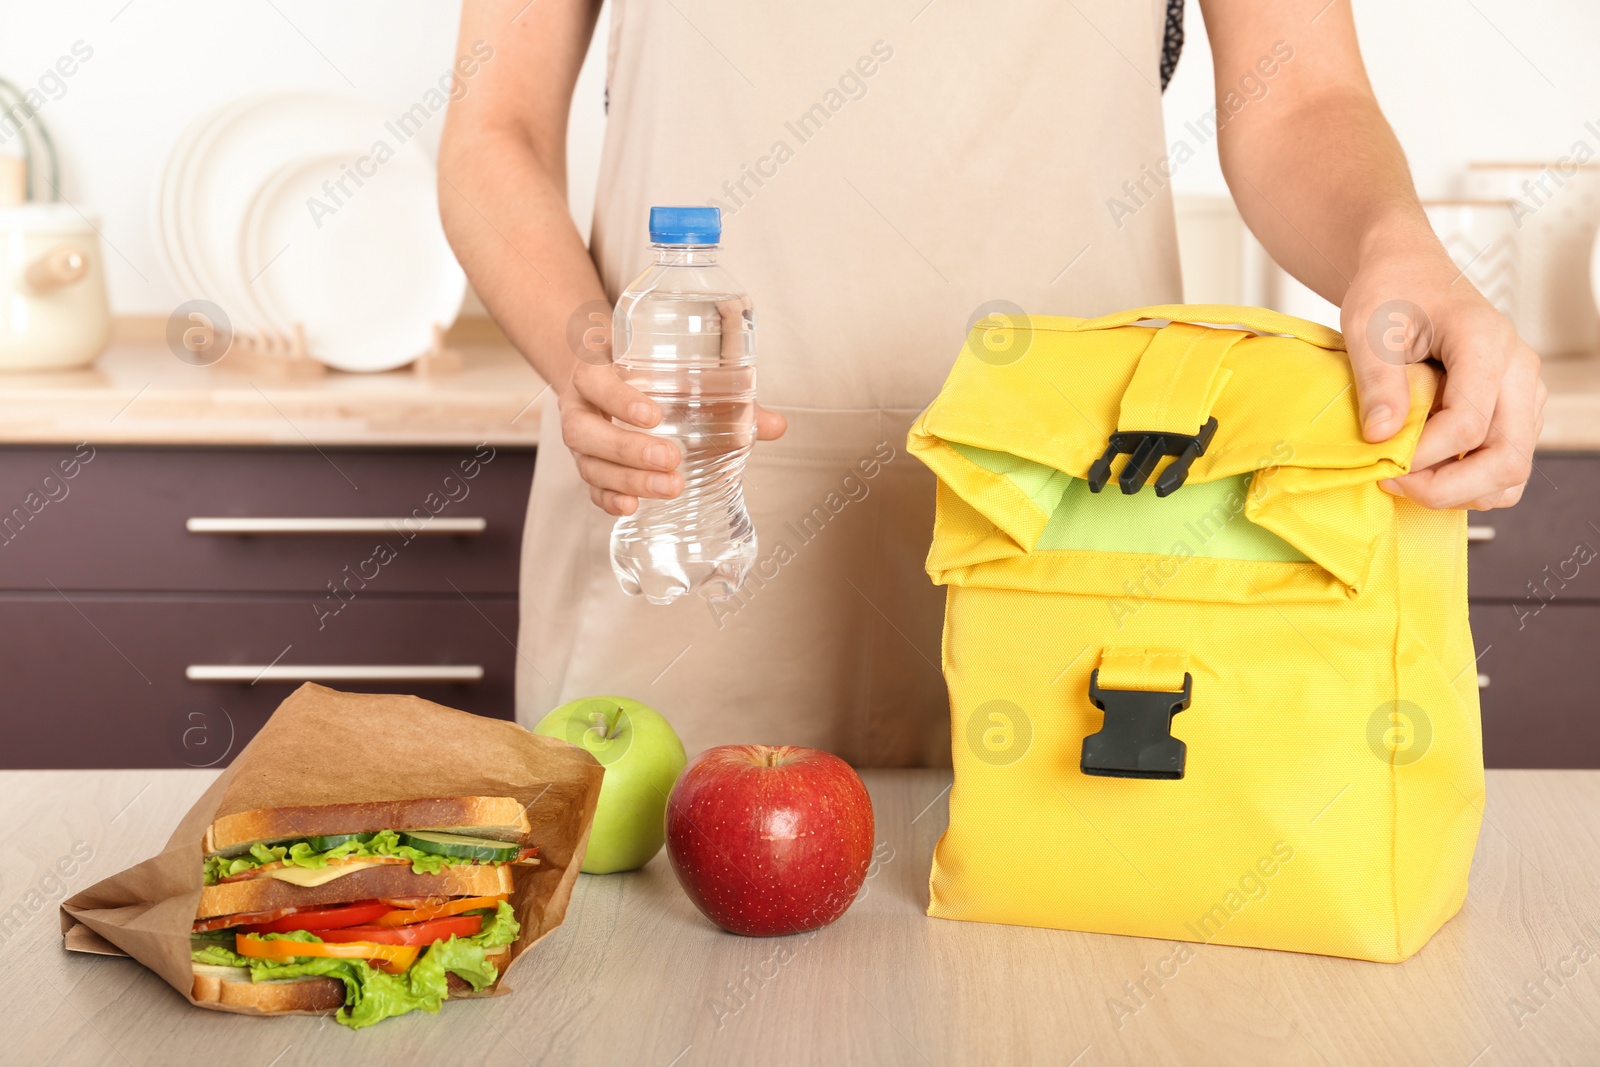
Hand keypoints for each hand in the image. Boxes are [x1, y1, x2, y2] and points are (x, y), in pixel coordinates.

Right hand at [558, 359, 787, 516]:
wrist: (591, 367)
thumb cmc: (637, 368)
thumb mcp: (666, 367)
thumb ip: (721, 392)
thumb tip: (776, 425)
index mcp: (594, 371)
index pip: (597, 382)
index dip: (620, 400)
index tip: (653, 414)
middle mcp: (579, 406)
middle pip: (587, 433)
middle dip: (628, 450)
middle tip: (671, 459)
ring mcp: (581, 439)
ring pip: (589, 464)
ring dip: (627, 480)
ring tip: (669, 487)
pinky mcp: (586, 463)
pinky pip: (589, 486)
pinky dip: (607, 500)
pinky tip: (631, 509)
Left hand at [1339, 238, 1545, 510]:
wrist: (1410, 272)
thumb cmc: (1391, 290)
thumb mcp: (1367, 326)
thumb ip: (1377, 380)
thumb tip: (1382, 437)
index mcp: (1485, 342)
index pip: (1468, 422)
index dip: (1424, 455)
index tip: (1382, 463)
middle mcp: (1518, 369)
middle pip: (1506, 456)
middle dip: (1448, 486)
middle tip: (1395, 485)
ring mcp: (1523, 392)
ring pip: (1514, 468)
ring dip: (1463, 491)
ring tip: (1409, 482)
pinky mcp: (1516, 409)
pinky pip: (1508, 462)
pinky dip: (1473, 482)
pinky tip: (1430, 474)